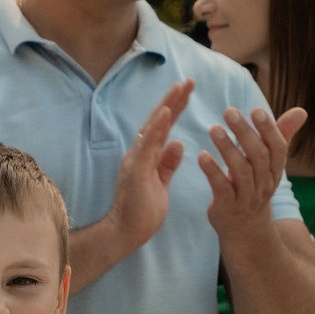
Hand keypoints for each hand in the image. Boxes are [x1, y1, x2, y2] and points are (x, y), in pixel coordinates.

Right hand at [102, 80, 192, 254]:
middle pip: (158, 120)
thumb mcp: (161, 183)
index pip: (164, 127)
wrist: (126, 233)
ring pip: (153, 126)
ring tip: (179, 87)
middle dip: (173, 99)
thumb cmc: (142, 211)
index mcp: (147, 156)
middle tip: (189, 80)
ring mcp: (136, 159)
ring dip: (166, 105)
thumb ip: (167, 163)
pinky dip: (157, 126)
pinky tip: (166, 111)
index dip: (175, 108)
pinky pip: (148, 143)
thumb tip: (178, 142)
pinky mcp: (135, 168)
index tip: (188, 91)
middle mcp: (140, 153)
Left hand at [199, 106, 307, 235]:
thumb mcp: (270, 163)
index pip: (278, 148)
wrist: (246, 230)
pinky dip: (212, 171)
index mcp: (274, 170)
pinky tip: (202, 156)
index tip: (256, 110)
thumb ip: (282, 135)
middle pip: (259, 156)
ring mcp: (246, 197)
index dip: (269, 130)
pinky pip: (222, 188)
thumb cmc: (256, 186)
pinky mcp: (228, 207)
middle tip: (229, 112)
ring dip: (227, 148)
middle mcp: (264, 183)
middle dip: (245, 133)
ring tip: (213, 129)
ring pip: (241, 171)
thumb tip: (302, 111)